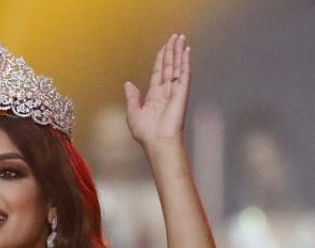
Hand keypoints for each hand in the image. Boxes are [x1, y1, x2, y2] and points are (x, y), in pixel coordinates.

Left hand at [124, 34, 191, 150]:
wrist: (158, 142)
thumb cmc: (147, 134)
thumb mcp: (133, 114)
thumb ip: (132, 97)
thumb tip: (128, 84)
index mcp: (154, 96)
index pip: (158, 72)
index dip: (161, 59)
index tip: (164, 47)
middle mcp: (166, 92)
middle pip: (169, 66)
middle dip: (171, 51)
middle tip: (175, 37)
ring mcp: (175, 91)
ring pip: (177, 66)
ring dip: (178, 52)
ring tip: (180, 38)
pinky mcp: (182, 92)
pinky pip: (184, 73)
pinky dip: (185, 61)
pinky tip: (186, 51)